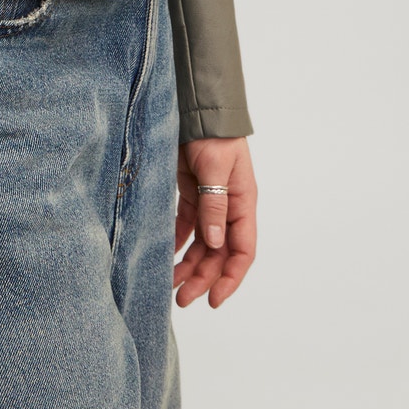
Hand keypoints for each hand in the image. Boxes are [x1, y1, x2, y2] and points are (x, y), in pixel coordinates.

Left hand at [172, 136, 256, 308]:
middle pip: (219, 253)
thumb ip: (214, 205)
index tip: (214, 299)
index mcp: (243, 204)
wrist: (198, 109)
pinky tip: (166, 256)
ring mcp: (209, 203)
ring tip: (170, 285)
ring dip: (188, 265)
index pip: (242, 251)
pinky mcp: (191, 194)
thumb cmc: (214, 135)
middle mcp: (228, 209)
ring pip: (202, 244)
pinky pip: (186, 227)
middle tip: (182, 300)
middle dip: (203, 278)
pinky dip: (177, 243)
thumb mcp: (216, 169)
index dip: (230, 278)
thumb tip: (214, 243)